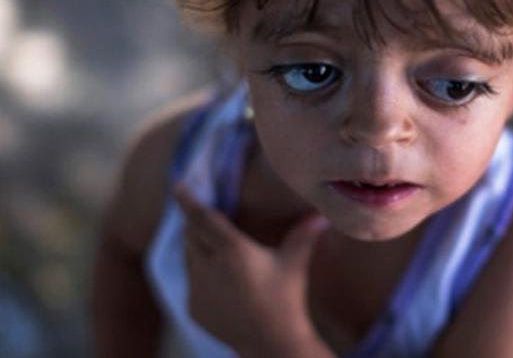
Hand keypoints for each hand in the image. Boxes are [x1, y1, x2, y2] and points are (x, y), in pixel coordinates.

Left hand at [174, 185, 332, 357]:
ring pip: (189, 259)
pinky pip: (192, 283)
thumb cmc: (286, 299)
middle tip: (200, 215)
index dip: (188, 200)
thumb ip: (304, 236)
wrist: (271, 342)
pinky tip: (219, 281)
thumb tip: (322, 214)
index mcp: (233, 250)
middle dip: (194, 223)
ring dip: (196, 248)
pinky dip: (200, 275)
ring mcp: (198, 289)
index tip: (177, 185)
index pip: (203, 218)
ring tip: (210, 246)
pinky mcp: (194, 308)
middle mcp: (209, 267)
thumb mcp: (294, 264)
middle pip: (191, 235)